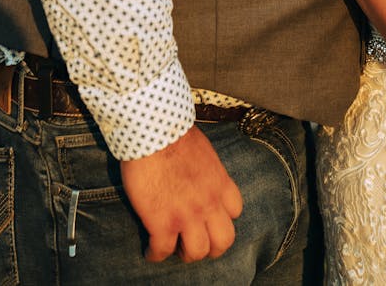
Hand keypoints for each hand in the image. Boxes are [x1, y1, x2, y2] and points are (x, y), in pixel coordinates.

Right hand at [121, 125, 241, 262]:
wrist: (153, 131)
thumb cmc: (174, 133)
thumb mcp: (203, 151)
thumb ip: (207, 170)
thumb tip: (199, 173)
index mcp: (220, 183)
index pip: (235, 211)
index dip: (222, 217)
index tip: (209, 217)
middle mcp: (208, 202)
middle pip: (223, 241)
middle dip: (211, 246)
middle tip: (195, 241)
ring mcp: (186, 215)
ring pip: (197, 252)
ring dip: (185, 252)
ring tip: (173, 246)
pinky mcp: (162, 222)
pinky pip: (162, 251)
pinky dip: (155, 254)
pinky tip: (150, 250)